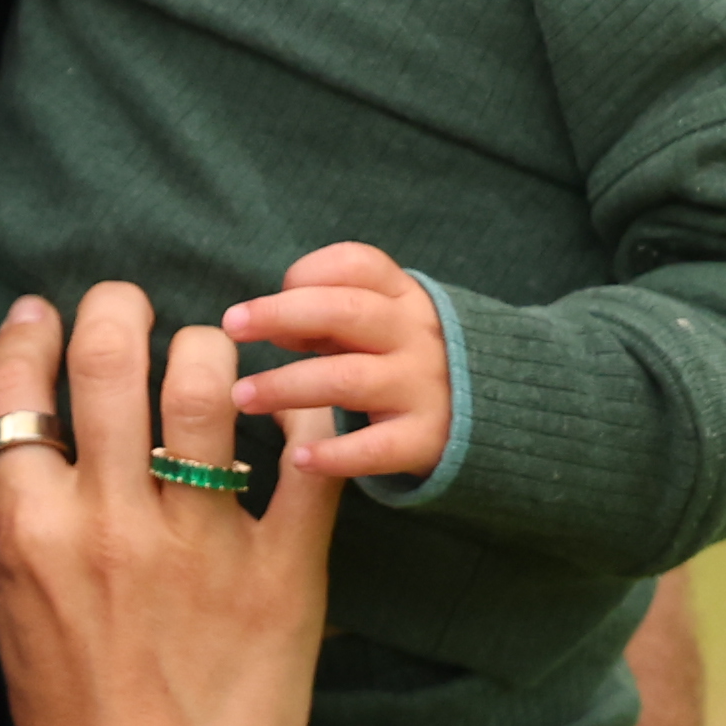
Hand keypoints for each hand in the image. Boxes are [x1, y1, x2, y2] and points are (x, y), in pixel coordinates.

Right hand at [0, 284, 337, 725]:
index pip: (18, 394)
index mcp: (34, 533)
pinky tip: (299, 397)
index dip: (32, 334)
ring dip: (206, 346)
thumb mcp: (13, 613)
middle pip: (109, 361)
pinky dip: (306, 413)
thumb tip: (19, 439)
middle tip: (130, 306)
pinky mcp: (283, 574)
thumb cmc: (73, 720)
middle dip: (118, 308)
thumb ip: (18, 522)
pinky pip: (306, 461)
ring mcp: (201, 546)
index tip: (48, 313)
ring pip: (205, 383)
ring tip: (209, 352)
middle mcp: (112, 524)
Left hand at [224, 244, 447, 485]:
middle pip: (346, 312)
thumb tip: (271, 325)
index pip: (356, 265)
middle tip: (232, 326)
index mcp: (403, 297)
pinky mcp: (428, 439)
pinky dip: (337, 454)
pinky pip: (378, 448)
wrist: (493, 417)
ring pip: (349, 378)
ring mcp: (424, 386)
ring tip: (242, 397)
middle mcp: (416, 335)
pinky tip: (299, 460)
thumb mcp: (379, 325)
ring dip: (288, 385)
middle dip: (282, 314)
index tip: (275, 292)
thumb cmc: (404, 361)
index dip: (308, 273)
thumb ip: (329, 316)